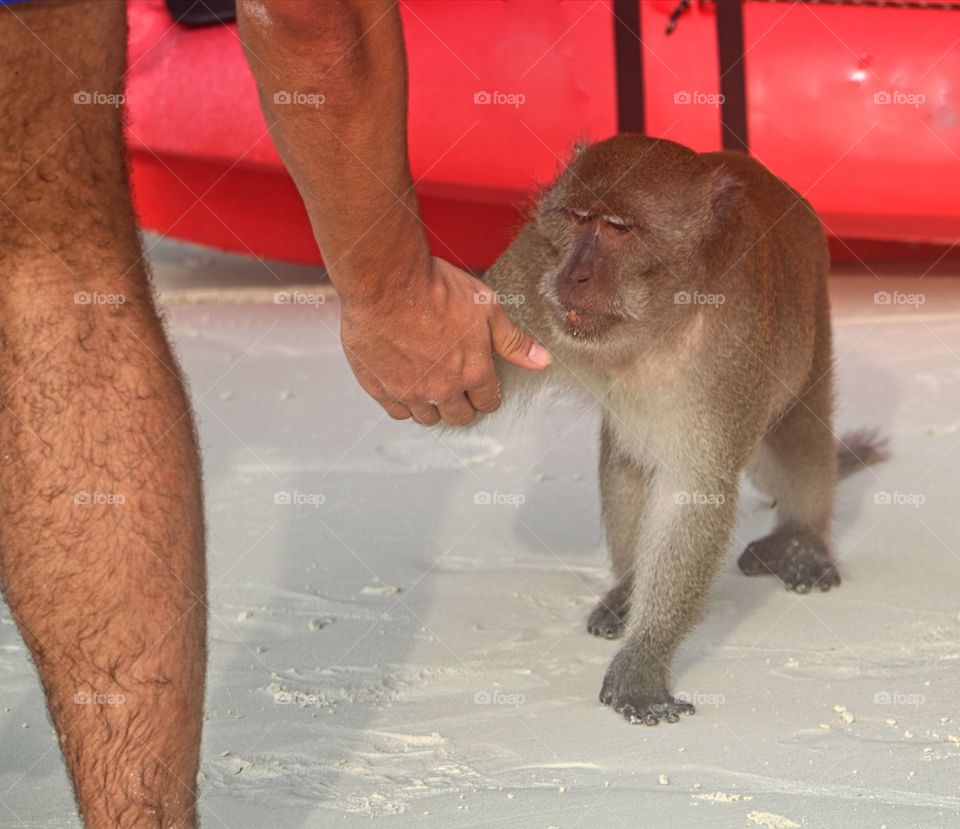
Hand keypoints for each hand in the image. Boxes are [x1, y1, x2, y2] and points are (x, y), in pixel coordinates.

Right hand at [339, 257, 550, 425]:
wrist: (387, 283)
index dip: (488, 393)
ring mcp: (410, 391)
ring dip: (434, 406)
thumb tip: (542, 360)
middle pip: (459, 416)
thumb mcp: (486, 307)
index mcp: (473, 372)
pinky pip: (397, 412)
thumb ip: (513, 340)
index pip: (488, 401)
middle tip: (458, 387)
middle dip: (463, 404)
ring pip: (427, 417)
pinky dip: (404, 404)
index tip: (483, 385)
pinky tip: (406, 387)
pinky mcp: (380, 387)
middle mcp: (443, 389)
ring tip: (432, 387)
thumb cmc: (435, 289)